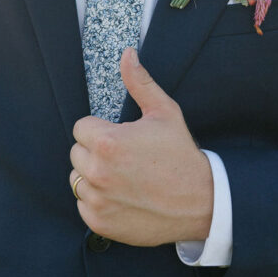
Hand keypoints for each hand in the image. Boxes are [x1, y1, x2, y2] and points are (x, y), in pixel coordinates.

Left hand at [69, 47, 212, 246]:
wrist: (201, 202)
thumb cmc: (181, 155)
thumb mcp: (164, 112)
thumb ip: (139, 82)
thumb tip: (127, 53)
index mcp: (107, 142)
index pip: (81, 128)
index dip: (100, 130)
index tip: (120, 137)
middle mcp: (97, 172)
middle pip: (76, 153)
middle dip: (95, 152)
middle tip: (124, 157)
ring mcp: (97, 200)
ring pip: (77, 179)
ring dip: (93, 176)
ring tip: (123, 176)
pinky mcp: (99, 222)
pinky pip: (83, 205)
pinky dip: (97, 201)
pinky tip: (122, 196)